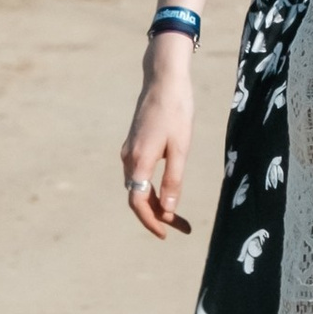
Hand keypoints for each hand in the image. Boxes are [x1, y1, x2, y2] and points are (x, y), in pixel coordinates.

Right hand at [120, 37, 195, 239]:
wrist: (164, 79)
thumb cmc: (176, 110)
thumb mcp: (180, 147)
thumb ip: (173, 179)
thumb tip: (167, 209)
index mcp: (139, 160)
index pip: (138, 202)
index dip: (150, 221)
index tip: (167, 234)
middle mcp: (129, 158)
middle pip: (138, 197)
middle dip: (158, 216)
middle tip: (183, 228)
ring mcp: (130, 151)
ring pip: (138, 187)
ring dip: (155, 204)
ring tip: (178, 216)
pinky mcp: (135, 144)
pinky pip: (139, 175)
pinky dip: (152, 189)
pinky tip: (166, 190)